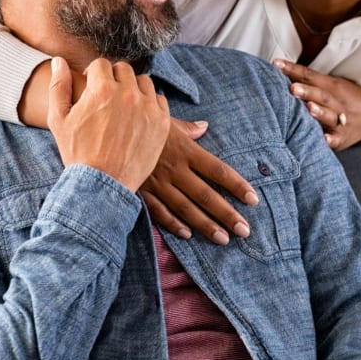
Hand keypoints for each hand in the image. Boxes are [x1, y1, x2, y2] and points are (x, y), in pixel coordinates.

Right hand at [47, 57, 170, 191]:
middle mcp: (127, 93)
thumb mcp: (59, 119)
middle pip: (123, 69)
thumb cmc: (77, 152)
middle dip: (113, 79)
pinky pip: (159, 99)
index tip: (92, 87)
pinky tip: (138, 116)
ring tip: (123, 105)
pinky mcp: (162, 122)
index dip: (94, 74)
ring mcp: (147, 107)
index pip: (101, 64)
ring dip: (133, 88)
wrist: (102, 184)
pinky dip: (149, 104)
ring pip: (143, 81)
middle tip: (107, 97)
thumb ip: (59, 86)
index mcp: (101, 89)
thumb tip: (59, 61)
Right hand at [140, 118, 258, 244]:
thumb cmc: (139, 120)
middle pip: (206, 195)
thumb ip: (188, 128)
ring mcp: (158, 182)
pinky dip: (173, 224)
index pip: (217, 170)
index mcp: (185, 150)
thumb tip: (204, 126)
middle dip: (227, 214)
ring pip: (186, 208)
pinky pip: (159, 211)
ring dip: (205, 225)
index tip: (253, 199)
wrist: (107, 127)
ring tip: (223, 239)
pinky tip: (187, 235)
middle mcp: (175, 169)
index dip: (236, 185)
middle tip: (245, 230)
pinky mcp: (142, 191)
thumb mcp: (165, 120)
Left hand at [273, 59, 360, 150]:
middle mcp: (336, 101)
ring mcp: (341, 120)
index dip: (293, 70)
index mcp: (331, 86)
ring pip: (330, 116)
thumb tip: (278, 70)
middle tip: (292, 88)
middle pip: (320, 95)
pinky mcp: (343, 138)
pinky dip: (330, 140)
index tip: (276, 64)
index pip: (309, 75)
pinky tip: (323, 140)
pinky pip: (336, 139)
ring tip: (309, 108)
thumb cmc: (343, 98)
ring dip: (319, 112)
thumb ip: (308, 80)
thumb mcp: (330, 85)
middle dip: (306, 91)